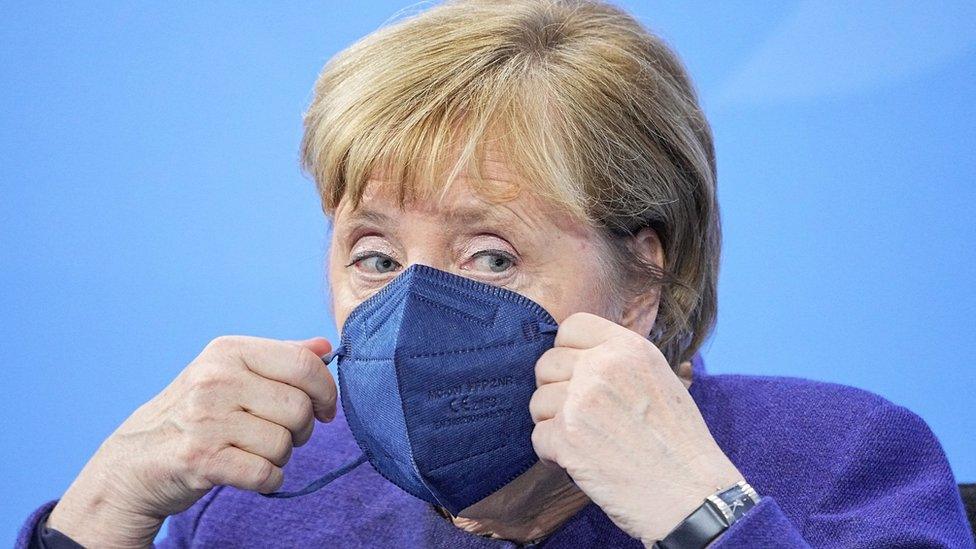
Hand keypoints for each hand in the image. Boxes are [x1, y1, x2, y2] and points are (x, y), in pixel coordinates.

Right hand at [46, 335, 336, 547]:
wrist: (135, 461)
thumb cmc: (196, 414)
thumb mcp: (231, 373)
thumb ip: (280, 359)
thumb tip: (325, 348)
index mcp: (228, 351)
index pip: (303, 365)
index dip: (326, 391)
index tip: (325, 409)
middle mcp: (215, 379)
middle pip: (299, 408)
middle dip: (302, 430)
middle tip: (283, 436)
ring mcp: (204, 418)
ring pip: (284, 444)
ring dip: (280, 457)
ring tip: (254, 452)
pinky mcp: (200, 458)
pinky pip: (265, 474)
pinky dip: (267, 481)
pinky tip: (250, 474)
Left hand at [529, 313, 742, 544]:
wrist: (693, 495)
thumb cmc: (681, 445)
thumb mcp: (661, 380)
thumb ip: (620, 363)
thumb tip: (579, 357)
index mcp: (629, 348)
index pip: (573, 325)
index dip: (569, 351)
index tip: (579, 375)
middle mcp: (602, 366)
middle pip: (547, 363)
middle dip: (556, 391)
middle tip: (582, 417)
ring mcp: (582, 400)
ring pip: (538, 402)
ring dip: (554, 425)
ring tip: (586, 442)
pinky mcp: (567, 437)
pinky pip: (538, 436)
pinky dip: (553, 455)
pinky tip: (581, 463)